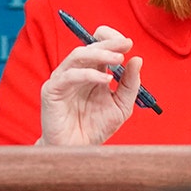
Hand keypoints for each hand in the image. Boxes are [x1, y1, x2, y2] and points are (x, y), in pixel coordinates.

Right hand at [37, 25, 143, 144]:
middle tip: (125, 45)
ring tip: (118, 59)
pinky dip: (88, 74)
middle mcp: (77, 72)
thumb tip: (138, 59)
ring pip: (78, 55)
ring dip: (100, 54)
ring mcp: (63, 79)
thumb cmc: (96, 128)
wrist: (79, 150)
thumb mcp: (122, 105)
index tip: (129, 43)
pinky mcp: (52, 90)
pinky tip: (105, 80)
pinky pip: (69, 76)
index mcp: (92, 72)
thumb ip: (130, 84)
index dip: (112, 40)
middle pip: (90, 47)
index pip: (99, 45)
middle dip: (109, 44)